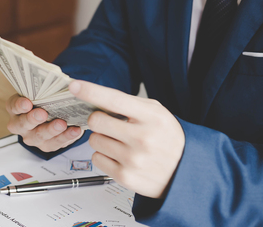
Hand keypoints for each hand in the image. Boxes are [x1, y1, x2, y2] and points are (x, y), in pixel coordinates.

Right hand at [5, 94, 83, 151]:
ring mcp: (32, 137)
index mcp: (15, 109)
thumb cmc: (43, 100)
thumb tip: (55, 75)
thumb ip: (43, 87)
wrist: (52, 115)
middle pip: (22, 124)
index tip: (27, 103)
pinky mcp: (46, 146)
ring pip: (38, 136)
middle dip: (33, 119)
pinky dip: (66, 136)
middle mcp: (20, 125)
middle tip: (42, 114)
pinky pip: (56, 143)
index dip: (19, 105)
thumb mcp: (39, 92)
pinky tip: (75, 130)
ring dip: (50, 130)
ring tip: (61, 123)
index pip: (13, 106)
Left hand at [69, 80, 184, 198]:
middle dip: (97, 120)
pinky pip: (96, 159)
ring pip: (94, 140)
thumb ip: (128, 104)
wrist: (187, 172)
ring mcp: (134, 160)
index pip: (115, 100)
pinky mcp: (126, 177)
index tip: (74, 85)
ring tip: (120, 142)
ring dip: (101, 139)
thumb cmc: (167, 138)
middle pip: (96, 121)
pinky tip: (119, 156)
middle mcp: (143, 138)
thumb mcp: (156, 113)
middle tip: (109, 123)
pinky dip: (103, 156)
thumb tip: (94, 97)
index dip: (91, 91)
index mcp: (152, 117)